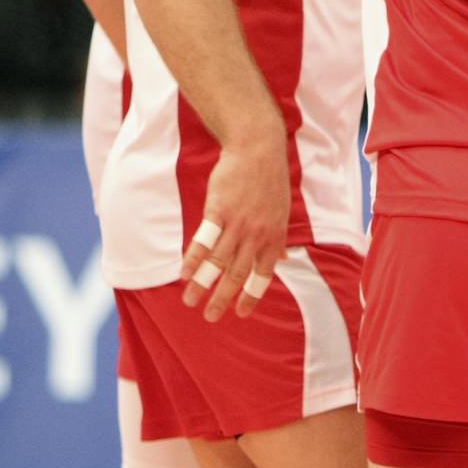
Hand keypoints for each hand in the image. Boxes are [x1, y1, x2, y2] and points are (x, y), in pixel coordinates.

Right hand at [180, 130, 290, 320]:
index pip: (263, 275)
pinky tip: (184, 273)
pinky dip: (193, 259)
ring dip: (202, 284)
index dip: (251, 296)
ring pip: (218, 261)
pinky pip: (204, 240)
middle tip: (210, 317)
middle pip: (237, 274)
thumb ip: (279, 239)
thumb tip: (283, 260)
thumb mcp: (282, 212)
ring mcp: (237, 223)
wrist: (258, 150)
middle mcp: (256, 235)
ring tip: (189, 300)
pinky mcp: (218, 210)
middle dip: (223, 298)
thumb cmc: (269, 181)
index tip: (240, 313)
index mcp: (274, 237)